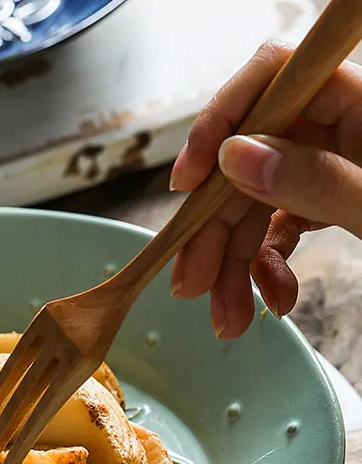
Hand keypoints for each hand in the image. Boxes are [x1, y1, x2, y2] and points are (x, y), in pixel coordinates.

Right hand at [169, 41, 361, 338]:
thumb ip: (316, 181)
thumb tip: (237, 156)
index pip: (272, 82)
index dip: (218, 125)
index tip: (186, 183)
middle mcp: (339, 130)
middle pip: (249, 163)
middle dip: (215, 232)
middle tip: (192, 285)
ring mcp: (330, 167)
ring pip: (255, 206)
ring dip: (233, 267)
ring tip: (227, 319)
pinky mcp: (327, 203)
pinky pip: (278, 230)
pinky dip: (267, 269)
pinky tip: (273, 300)